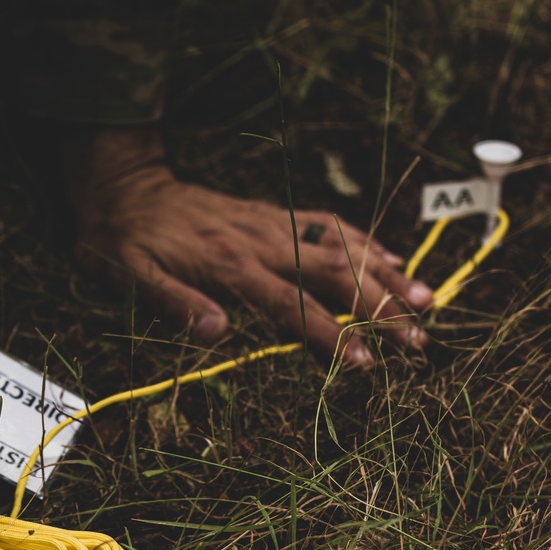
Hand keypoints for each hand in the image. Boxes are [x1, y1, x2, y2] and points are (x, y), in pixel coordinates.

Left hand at [65, 128, 432, 365]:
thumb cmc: (124, 239)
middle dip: (379, 308)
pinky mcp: (272, 213)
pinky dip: (362, 239)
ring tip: (427, 299)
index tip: (367, 362)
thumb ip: (174, 302)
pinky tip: (390, 255)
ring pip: (339, 246)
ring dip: (384, 273)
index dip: (331, 336)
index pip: (291, 306)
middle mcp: (260, 241)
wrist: (124, 186)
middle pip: (331, 275)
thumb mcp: (130, 275)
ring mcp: (271, 223)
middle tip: (418, 339)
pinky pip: (327, 222)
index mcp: (228, 265)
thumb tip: (216, 333)